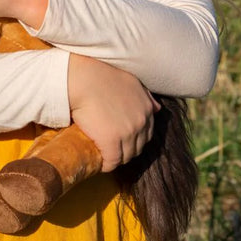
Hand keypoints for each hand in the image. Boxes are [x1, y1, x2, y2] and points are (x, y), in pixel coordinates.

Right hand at [67, 54, 160, 171]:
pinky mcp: (112, 142)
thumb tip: (157, 109)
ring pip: (126, 156)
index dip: (134, 139)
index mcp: (147, 108)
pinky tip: (97, 161)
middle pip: (138, 147)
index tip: (121, 140)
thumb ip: (145, 95)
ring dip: (116, 158)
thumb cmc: (101, 76)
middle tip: (110, 148)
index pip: (146, 134)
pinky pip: (112, 161)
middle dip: (126, 150)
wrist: (82, 79)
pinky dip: (105, 164)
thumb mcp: (130, 81)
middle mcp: (141, 121)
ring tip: (103, 155)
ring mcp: (128, 133)